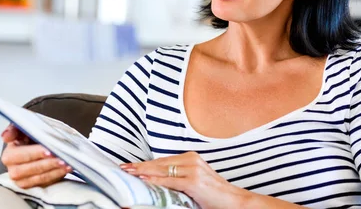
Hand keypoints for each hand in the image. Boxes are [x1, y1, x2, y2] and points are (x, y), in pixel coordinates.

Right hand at [1, 124, 71, 188]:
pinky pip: (47, 183)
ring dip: (56, 171)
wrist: (32, 145)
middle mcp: (14, 171)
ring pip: (41, 178)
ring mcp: (24, 181)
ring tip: (68, 163)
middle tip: (62, 158)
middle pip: (32, 169)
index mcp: (9, 156)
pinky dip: (58, 175)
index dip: (36, 153)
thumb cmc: (27, 136)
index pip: (22, 155)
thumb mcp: (20, 128)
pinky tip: (66, 169)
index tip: (49, 150)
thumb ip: (13, 129)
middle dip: (48, 163)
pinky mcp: (35, 187)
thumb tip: (5, 136)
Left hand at [120, 152, 249, 208]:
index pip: (162, 160)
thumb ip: (178, 179)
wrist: (236, 202)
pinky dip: (156, 180)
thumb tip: (156, 181)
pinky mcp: (194, 181)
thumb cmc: (215, 196)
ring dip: (144, 171)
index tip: (131, 166)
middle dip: (140, 166)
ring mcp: (192, 169)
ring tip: (129, 173)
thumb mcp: (194, 182)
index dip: (145, 163)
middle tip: (124, 168)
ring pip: (162, 169)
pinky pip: (170, 180)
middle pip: (159, 162)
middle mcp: (191, 160)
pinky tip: (144, 180)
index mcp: (190, 158)